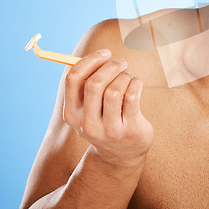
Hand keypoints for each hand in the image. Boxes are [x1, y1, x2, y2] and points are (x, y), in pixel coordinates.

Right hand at [63, 49, 153, 167]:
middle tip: (121, 63)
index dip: (90, 60)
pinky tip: (136, 85)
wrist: (121, 155)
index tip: (105, 53)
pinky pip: (132, 96)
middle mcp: (87, 123)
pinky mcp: (129, 129)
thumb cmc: (105, 120)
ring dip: (124, 76)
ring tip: (128, 77)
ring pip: (115, 90)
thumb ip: (88, 84)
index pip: (73, 78)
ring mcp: (109, 129)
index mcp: (72, 114)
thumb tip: (99, 55)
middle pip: (95, 83)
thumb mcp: (89, 109)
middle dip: (111, 66)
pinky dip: (135, 83)